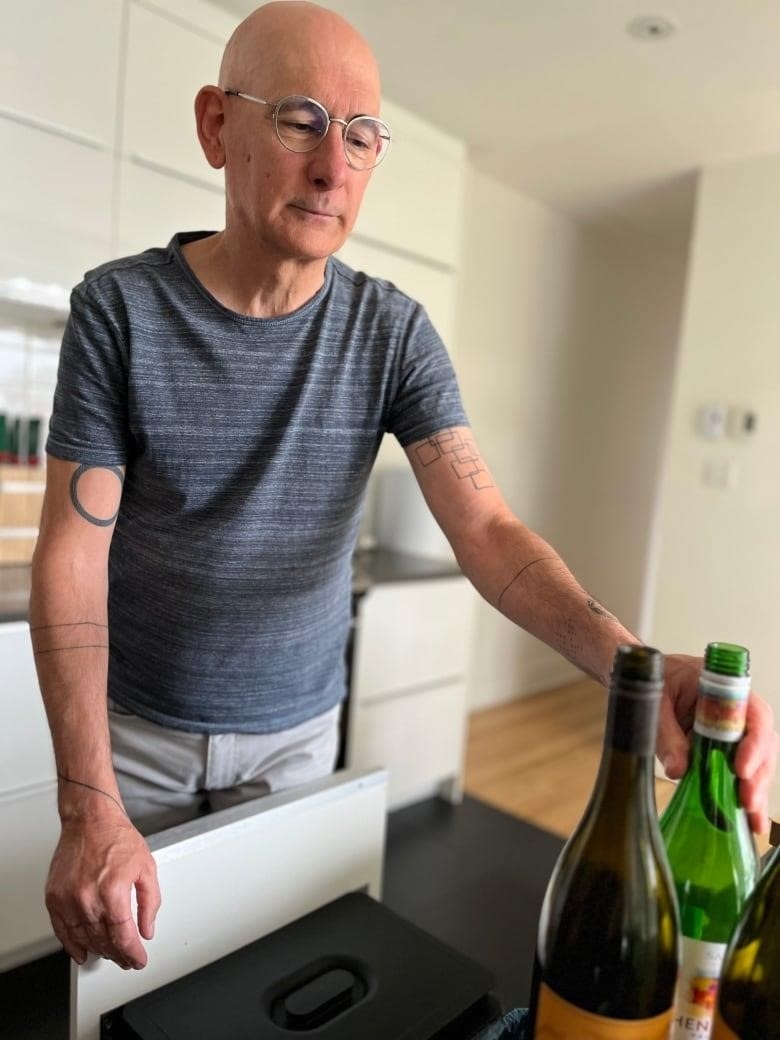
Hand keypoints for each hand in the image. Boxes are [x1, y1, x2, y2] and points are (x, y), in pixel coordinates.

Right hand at [45, 810, 160, 969]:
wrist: (90, 819)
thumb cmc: (117, 838)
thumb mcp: (147, 867)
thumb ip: (150, 902)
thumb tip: (147, 929)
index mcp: (113, 891)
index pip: (123, 936)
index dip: (132, 953)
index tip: (138, 960)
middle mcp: (87, 898)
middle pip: (103, 941)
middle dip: (118, 955)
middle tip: (127, 959)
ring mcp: (68, 899)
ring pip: (83, 939)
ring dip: (98, 951)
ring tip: (110, 955)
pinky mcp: (54, 897)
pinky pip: (61, 930)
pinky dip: (71, 945)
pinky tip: (81, 952)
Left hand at [658, 652, 778, 834]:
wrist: (644, 676)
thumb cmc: (656, 678)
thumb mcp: (655, 700)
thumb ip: (666, 733)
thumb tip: (679, 770)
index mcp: (726, 688)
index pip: (755, 715)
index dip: (754, 744)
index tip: (740, 768)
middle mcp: (738, 711)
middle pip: (762, 745)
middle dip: (757, 776)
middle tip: (746, 802)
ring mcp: (733, 733)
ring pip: (757, 764)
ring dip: (755, 792)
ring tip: (752, 822)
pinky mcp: (724, 752)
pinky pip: (740, 775)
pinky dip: (742, 797)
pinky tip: (747, 823)